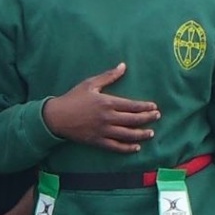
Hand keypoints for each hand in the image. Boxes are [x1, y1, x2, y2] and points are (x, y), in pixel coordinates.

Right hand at [41, 63, 159, 151]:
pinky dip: (127, 148)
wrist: (57, 117)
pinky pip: (115, 147)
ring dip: (141, 134)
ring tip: (151, 133)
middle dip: (147, 119)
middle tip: (157, 117)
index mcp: (107, 102)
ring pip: (127, 134)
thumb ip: (108, 76)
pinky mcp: (97, 141)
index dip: (145, 107)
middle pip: (133, 120)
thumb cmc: (73, 98)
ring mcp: (102, 131)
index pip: (132, 105)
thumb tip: (123, 66)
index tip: (154, 107)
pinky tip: (136, 148)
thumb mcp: (90, 84)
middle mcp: (107, 118)